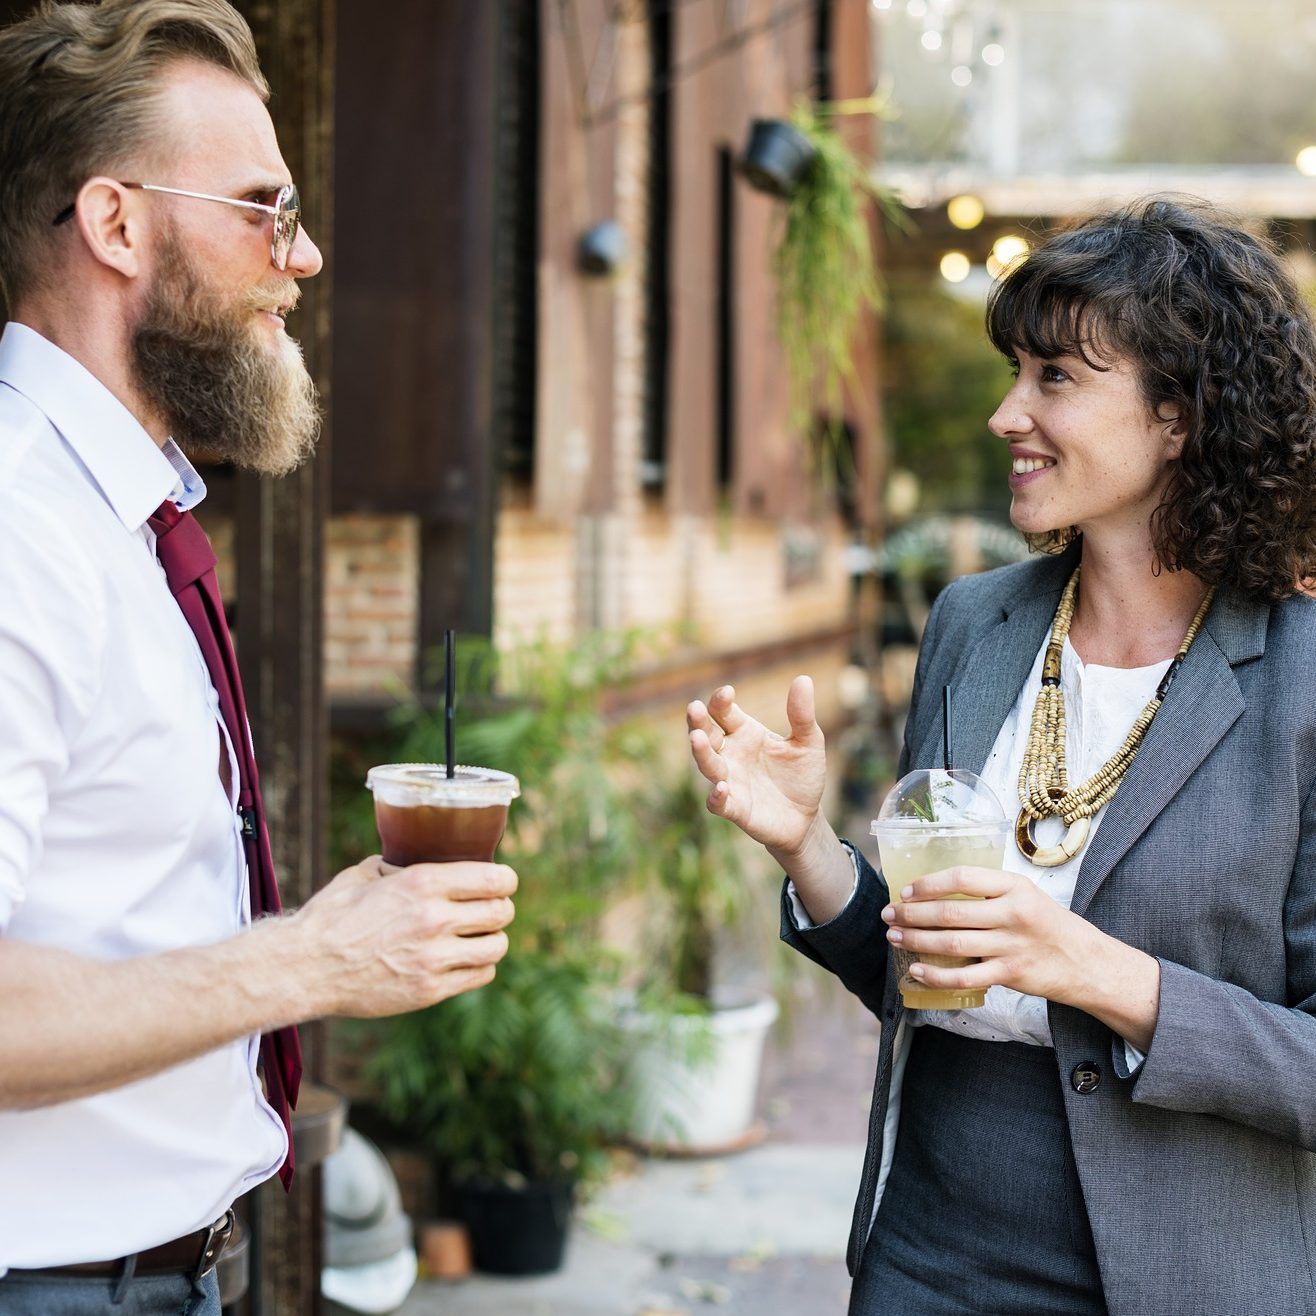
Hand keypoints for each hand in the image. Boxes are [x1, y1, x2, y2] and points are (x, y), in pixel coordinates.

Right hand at [292, 855, 516, 1017]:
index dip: (506, 880)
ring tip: (480, 937)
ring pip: (497, 946)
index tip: (504, 882)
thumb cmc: (330, 917)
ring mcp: (434, 957)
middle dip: (501, 908)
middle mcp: (435, 918)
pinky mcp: (430, 990)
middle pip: (501, 912)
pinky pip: (480, 975)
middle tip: (492, 910)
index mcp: (423, 883)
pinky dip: (480, 966)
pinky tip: (466, 960)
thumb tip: (408, 860)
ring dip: (493, 939)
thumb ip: (395, 866)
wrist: (306, 967)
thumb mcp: (363, 875)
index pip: (494, 879)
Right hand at [686, 677, 826, 855]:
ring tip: (697, 738)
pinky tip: (721, 788)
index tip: (728, 692)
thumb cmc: (801, 776)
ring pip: (708, 765)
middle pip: (706, 734)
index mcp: (744, 733)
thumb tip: (803, 679)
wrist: (805, 818)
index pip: (724, 712)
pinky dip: (716, 796)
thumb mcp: (808, 742)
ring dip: (702, 752)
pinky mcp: (735, 809)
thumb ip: (802, 715)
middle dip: (698, 722)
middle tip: (694, 708)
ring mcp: (730, 781)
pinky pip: (719, 803)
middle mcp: (731, 754)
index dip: (721, 701)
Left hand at [880, 866, 1102, 1004]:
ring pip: (953, 943)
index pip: (962, 878)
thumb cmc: (1047, 924)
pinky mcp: (1011, 974)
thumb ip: (987, 892)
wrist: (1086, 961)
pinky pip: (965, 977)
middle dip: (912, 914)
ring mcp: (1011, 945)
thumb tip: (935, 893)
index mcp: (1013, 886)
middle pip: (951, 912)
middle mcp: (1012, 913)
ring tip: (895, 937)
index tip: (906, 891)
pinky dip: (937, 975)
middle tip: (890, 914)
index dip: (928, 884)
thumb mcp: (1023, 895)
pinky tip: (917, 971)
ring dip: (917, 940)